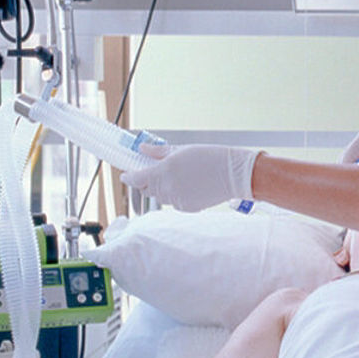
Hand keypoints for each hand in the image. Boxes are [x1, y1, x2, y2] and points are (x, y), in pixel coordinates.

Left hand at [120, 144, 259, 211]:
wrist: (233, 174)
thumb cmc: (209, 157)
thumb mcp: (181, 149)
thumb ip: (158, 152)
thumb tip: (142, 149)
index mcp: (162, 172)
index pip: (136, 179)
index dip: (128, 177)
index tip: (125, 174)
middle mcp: (167, 189)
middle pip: (146, 189)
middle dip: (145, 181)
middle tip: (150, 171)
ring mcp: (177, 200)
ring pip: (160, 196)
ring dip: (161, 188)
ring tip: (176, 176)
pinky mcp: (187, 208)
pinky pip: (174, 202)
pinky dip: (175, 195)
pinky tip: (188, 185)